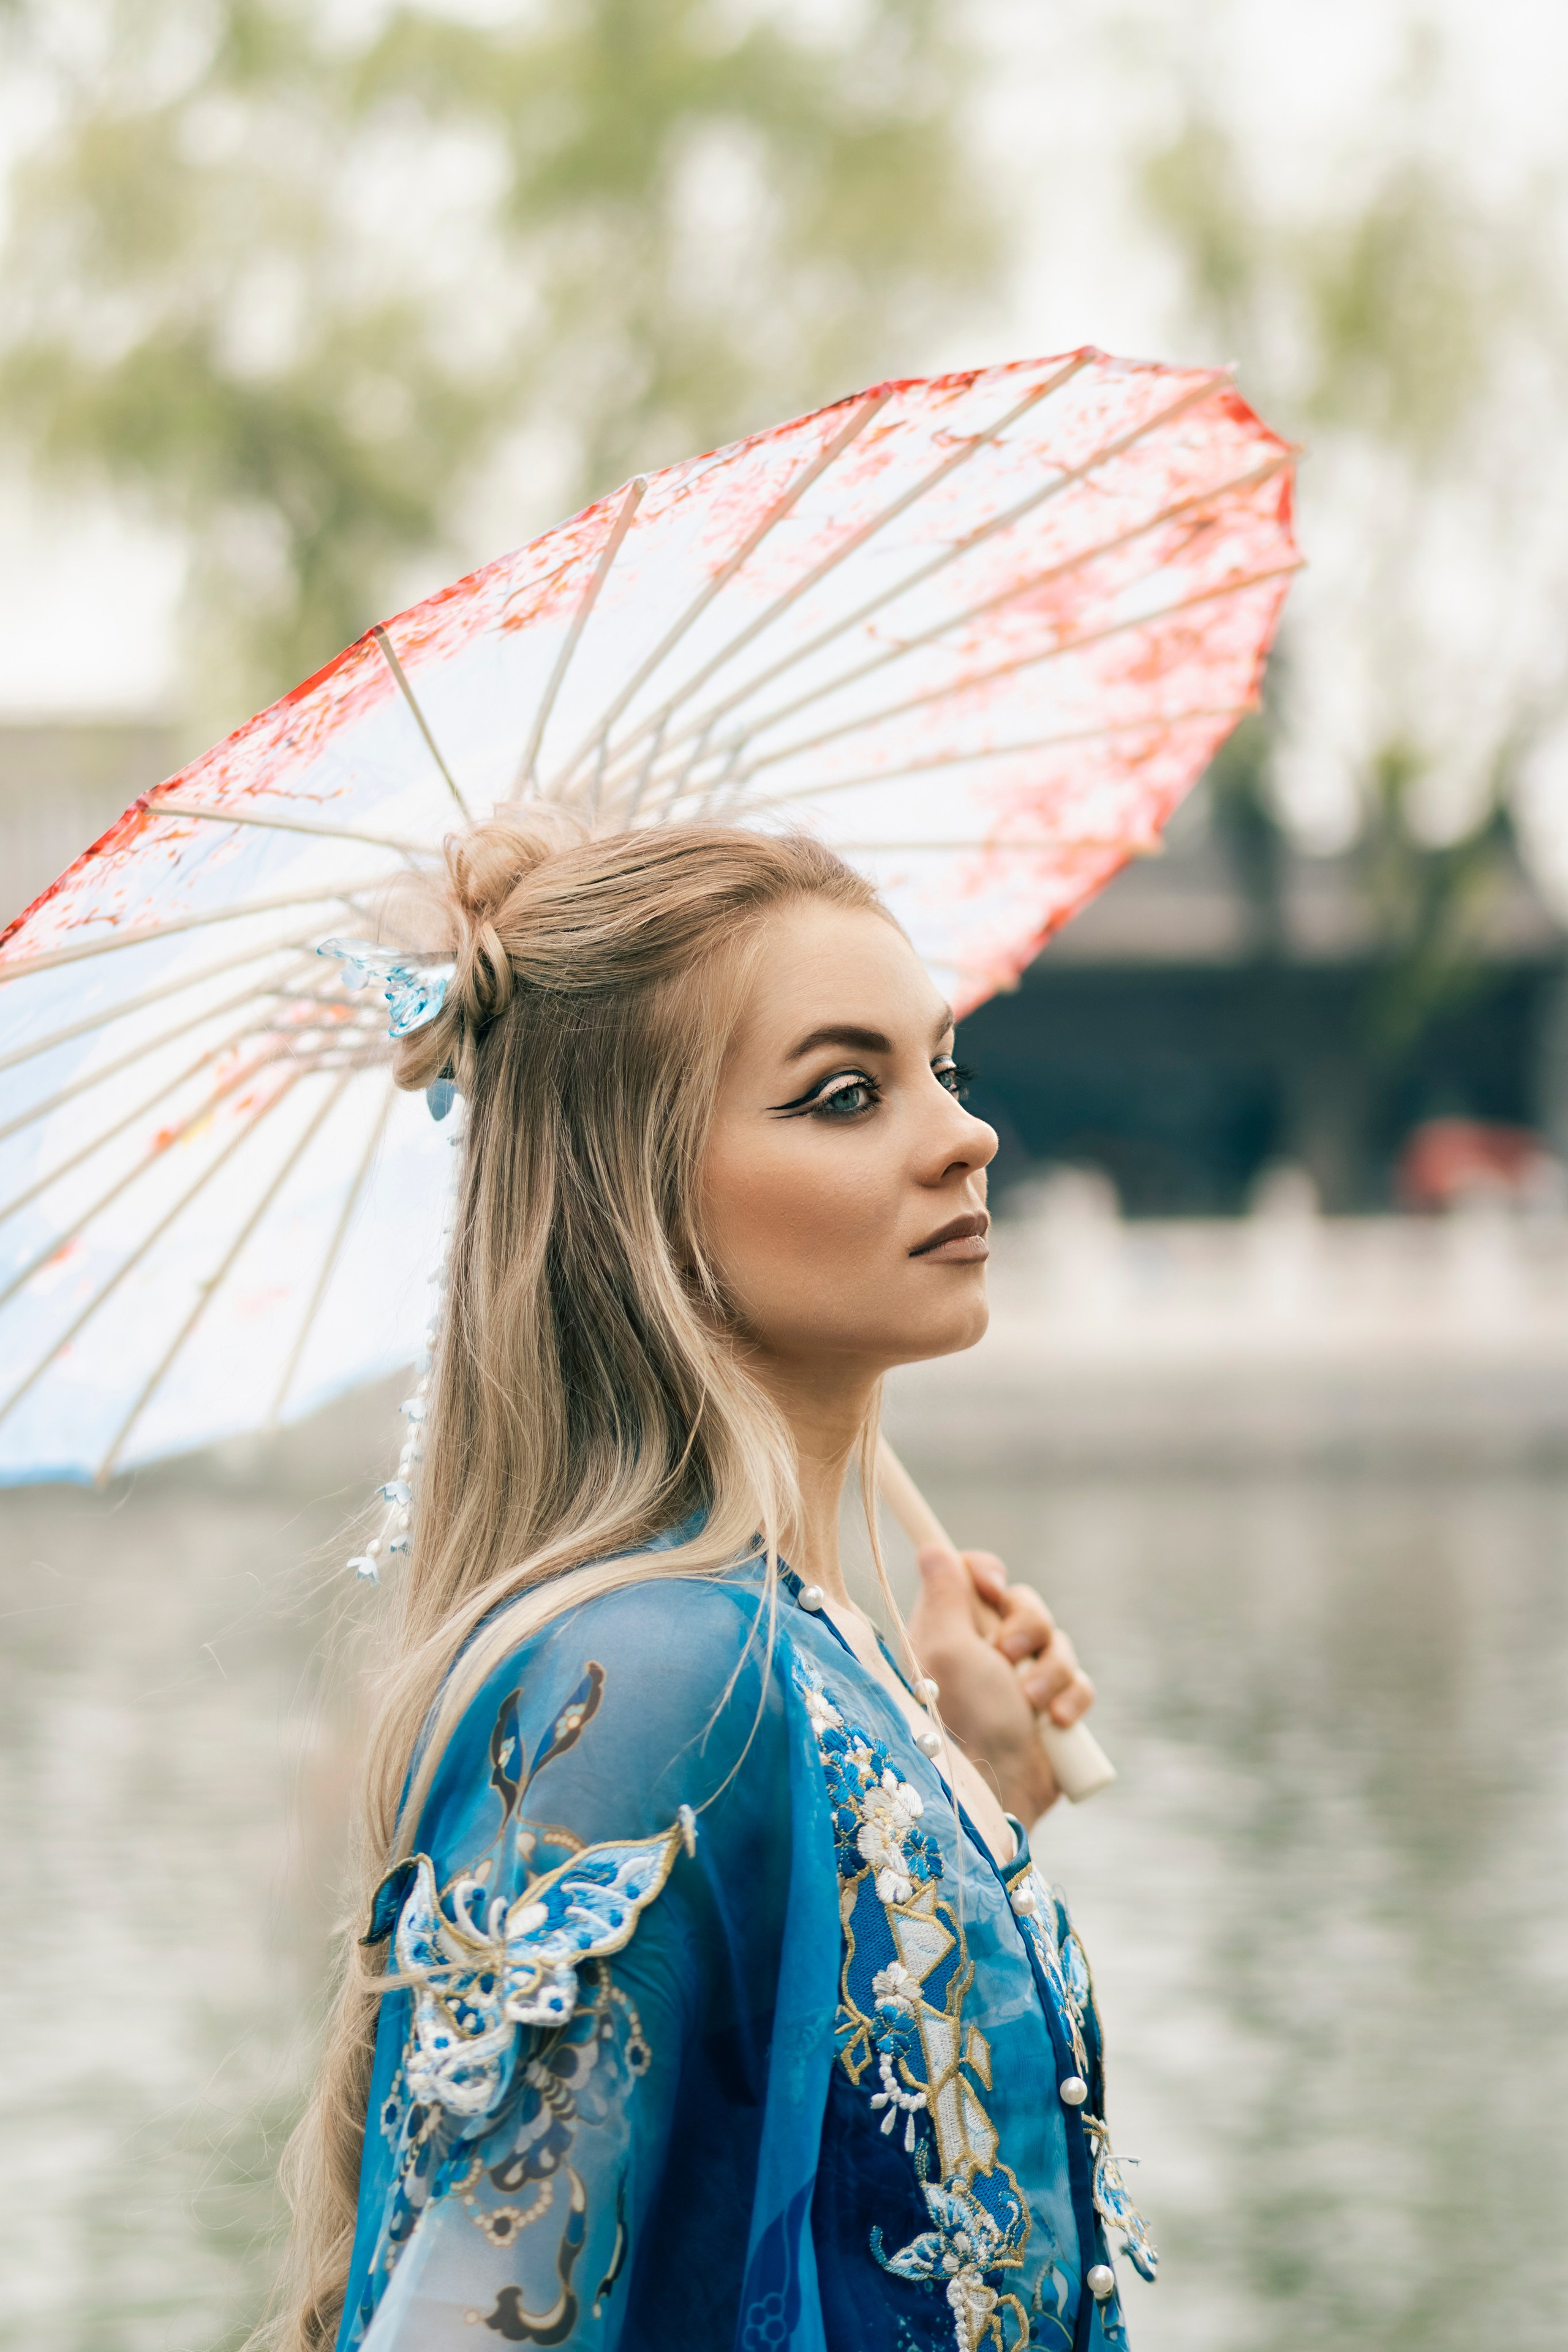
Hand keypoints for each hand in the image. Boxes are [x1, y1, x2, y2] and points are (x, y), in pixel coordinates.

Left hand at [906, 1545, 1095, 1822]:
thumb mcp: (945, 1646)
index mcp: (950, 1631)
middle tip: (1008, 1654)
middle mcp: (984, 1653)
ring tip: (1031, 1703)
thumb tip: (931, 1548)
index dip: (987, 1574)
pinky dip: (1072, 1698)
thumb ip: (943, 1593)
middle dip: (1028, 1625)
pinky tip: (1054, 1721)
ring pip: (1058, 1642)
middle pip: (1024, 1604)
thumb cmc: (961, 1718)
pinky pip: (1081, 1683)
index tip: (991, 1583)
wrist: (995, 1790)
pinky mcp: (1052, 1711)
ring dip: (1051, 1670)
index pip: (974, 1578)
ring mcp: (1020, 1683)